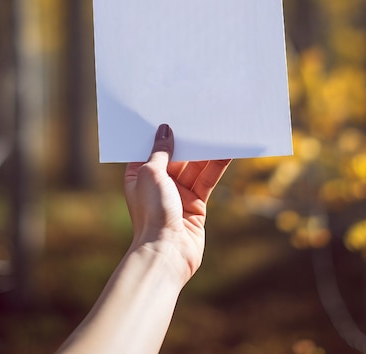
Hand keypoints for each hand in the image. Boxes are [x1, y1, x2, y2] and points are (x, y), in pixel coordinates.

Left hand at [124, 124, 230, 284]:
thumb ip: (161, 150)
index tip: (172, 112)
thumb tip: (164, 129)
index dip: (161, 132)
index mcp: (139, 175)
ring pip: (194, 166)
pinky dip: (216, 166)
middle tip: (200, 117)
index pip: (150, 148)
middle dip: (187, 139)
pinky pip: (207, 180)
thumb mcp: (151, 173)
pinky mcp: (196, 204)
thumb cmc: (151, 212)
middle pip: (176, 155)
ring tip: (218, 129)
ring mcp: (178, 193)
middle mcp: (159, 183)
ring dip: (205, 151)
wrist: (167, 252)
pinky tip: (226, 152)